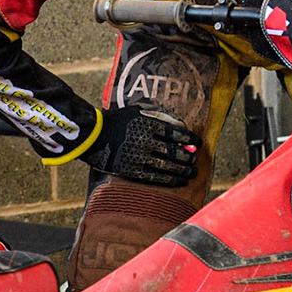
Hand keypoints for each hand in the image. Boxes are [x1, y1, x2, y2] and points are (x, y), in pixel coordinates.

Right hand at [83, 105, 199, 186]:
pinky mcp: (133, 170)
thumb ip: (158, 115)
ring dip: (184, 170)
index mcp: (149, 124)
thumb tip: (180, 123)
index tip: (198, 143)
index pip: (177, 132)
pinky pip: (157, 177)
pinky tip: (181, 181)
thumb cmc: (116, 121)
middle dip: (188, 156)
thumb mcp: (137, 110)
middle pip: (175, 150)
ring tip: (193, 172)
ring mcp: (140, 157)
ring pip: (168, 165)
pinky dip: (172, 179)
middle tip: (194, 159)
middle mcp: (146, 141)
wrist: (93, 136)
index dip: (190, 138)